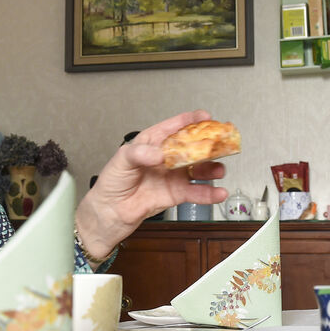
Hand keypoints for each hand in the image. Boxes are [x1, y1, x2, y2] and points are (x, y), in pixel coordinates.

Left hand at [74, 109, 228, 260]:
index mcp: (151, 143)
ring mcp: (171, 176)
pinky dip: (208, 193)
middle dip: (207, 145)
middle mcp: (164, 159)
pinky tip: (217, 192)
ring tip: (219, 169)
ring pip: (197, 169)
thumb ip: (139, 153)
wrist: (109, 213)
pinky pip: (195, 192)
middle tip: (220, 143)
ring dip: (211, 168)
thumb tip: (158, 154)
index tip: (205, 117)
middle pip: (190, 148)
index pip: (172, 128)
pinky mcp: (175, 195)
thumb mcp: (121, 161)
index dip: (189, 121)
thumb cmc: (111, 183)